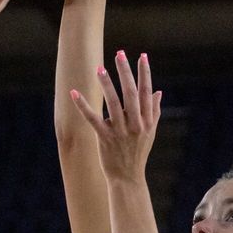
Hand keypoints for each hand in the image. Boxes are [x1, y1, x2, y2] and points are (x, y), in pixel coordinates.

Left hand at [70, 51, 161, 181]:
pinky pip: (93, 119)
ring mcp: (120, 131)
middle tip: (120, 53)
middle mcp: (136, 124)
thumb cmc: (138, 153)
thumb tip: (159, 92)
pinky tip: (74, 92)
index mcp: (147, 121)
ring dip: (107, 85)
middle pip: (131, 94)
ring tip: (100, 68)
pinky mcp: (105, 138)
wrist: (128, 178)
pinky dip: (83, 105)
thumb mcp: (150, 133)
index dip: (145, 73)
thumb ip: (154, 111)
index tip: (143, 56)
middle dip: (126, 72)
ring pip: (113, 104)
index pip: (147, 92)